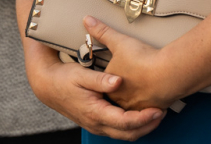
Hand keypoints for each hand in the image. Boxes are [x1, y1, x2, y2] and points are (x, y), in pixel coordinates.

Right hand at [26, 45, 164, 139]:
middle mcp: (97, 123)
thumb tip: (118, 81)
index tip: (158, 110)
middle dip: (148, 126)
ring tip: (155, 113)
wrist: (48, 86)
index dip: (144, 118)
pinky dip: (132, 125)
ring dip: (142, 127)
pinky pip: (118, 130)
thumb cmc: (64, 79)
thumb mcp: (81, 75)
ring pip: (124, 135)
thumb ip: (101, 79)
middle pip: (129, 134)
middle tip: (162, 112)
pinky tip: (140, 114)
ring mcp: (97, 126)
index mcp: (95, 112)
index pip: (125, 122)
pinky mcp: (97, 123)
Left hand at [84, 16, 176, 110]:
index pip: (105, 86)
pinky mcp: (155, 110)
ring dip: (139, 97)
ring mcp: (139, 107)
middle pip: (119, 97)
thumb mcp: (119, 41)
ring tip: (143, 87)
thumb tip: (87, 20)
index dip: (110, 79)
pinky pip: (151, 109)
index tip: (117, 71)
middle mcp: (122, 101)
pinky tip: (156, 93)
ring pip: (135, 104)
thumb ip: (102, 31)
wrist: (168, 73)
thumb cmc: (142, 59)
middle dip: (124, 90)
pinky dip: (153, 102)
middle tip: (131, 80)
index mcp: (110, 88)